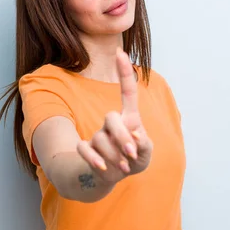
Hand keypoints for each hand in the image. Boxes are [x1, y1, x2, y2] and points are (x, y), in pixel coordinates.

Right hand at [77, 48, 153, 184]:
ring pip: (100, 139)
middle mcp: (112, 123)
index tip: (121, 52)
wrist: (112, 176)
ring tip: (123, 167)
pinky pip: (84, 148)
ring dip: (114, 156)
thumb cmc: (132, 160)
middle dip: (122, 137)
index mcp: (129, 118)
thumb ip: (144, 144)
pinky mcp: (86, 148)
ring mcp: (98, 135)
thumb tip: (134, 136)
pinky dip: (93, 159)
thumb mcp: (145, 154)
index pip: (128, 91)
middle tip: (131, 155)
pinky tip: (102, 168)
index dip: (124, 72)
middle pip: (111, 117)